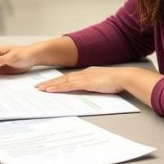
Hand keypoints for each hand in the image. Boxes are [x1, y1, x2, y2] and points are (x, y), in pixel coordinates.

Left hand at [34, 66, 160, 108]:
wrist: (124, 77)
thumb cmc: (118, 81)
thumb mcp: (104, 83)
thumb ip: (97, 86)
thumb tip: (93, 90)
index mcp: (88, 73)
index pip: (70, 77)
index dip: (59, 80)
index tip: (51, 84)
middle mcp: (83, 73)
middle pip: (63, 78)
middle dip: (50, 82)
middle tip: (39, 87)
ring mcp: (84, 77)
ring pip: (62, 81)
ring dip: (50, 85)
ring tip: (40, 89)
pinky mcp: (85, 83)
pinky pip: (68, 86)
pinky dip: (58, 88)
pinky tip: (50, 90)